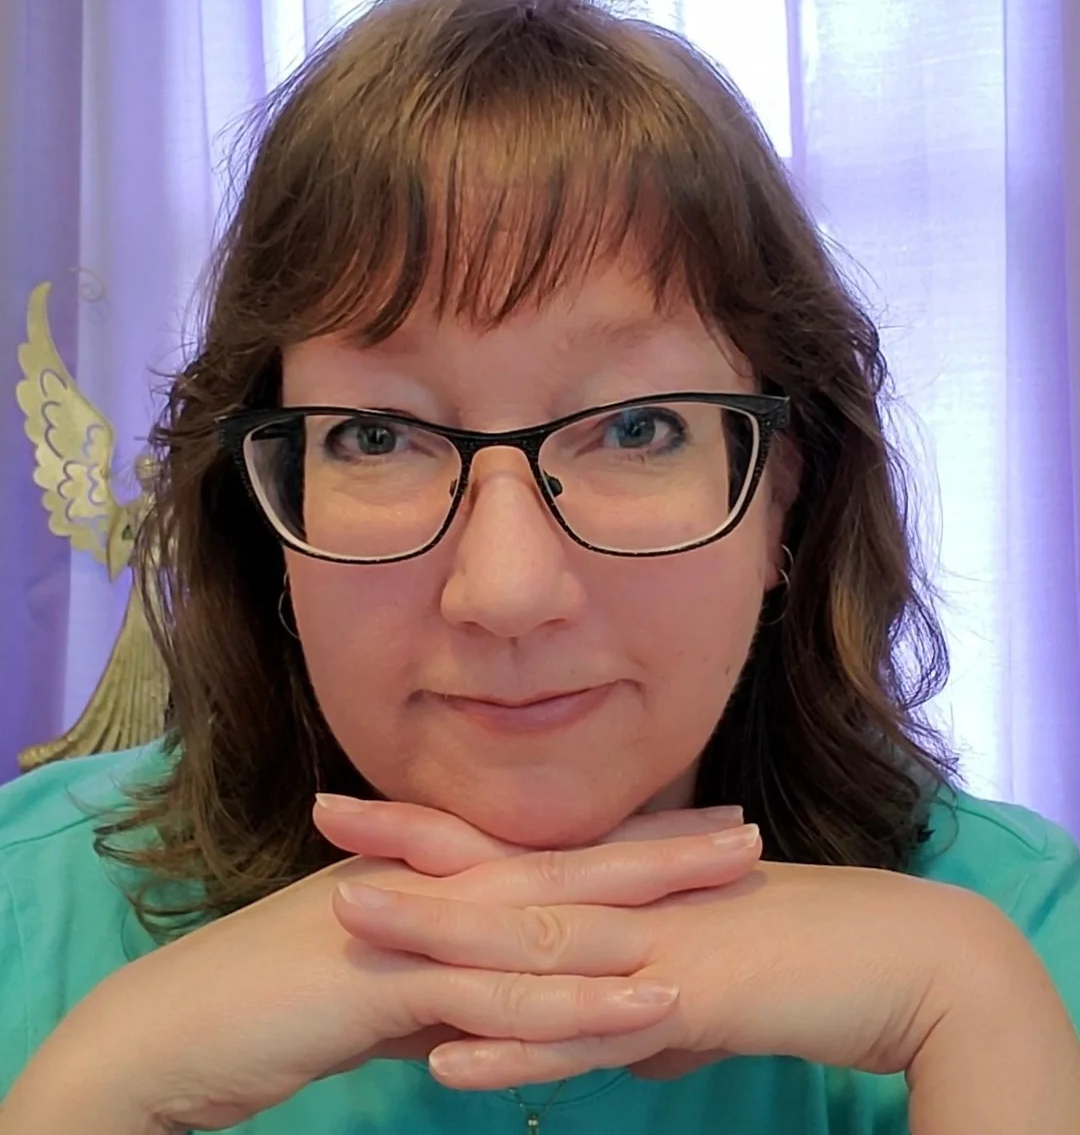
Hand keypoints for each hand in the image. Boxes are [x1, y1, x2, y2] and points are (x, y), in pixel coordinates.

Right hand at [44, 828, 754, 1131]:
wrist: (179, 1026)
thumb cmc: (276, 1003)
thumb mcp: (382, 983)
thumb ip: (446, 979)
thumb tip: (500, 1004)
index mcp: (438, 878)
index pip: (552, 854)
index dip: (633, 842)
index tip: (706, 830)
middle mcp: (437, 885)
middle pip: (569, 866)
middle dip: (665, 854)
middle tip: (750, 837)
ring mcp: (415, 926)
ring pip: (551, 921)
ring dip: (647, 915)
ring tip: (730, 903)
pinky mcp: (390, 980)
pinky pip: (500, 997)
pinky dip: (577, 1005)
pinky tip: (643, 1006)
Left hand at [336, 851, 1009, 1089]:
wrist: (897, 962)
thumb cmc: (800, 962)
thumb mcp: (704, 981)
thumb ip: (646, 1004)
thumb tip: (618, 1040)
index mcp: (619, 891)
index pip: (507, 853)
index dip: (429, 831)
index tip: (358, 810)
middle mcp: (622, 906)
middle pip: (498, 874)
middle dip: (407, 848)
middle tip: (325, 813)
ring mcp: (646, 949)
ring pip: (524, 943)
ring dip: (437, 935)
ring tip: (352, 921)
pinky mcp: (683, 1002)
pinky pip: (584, 1034)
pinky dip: (516, 1051)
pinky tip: (450, 1063)